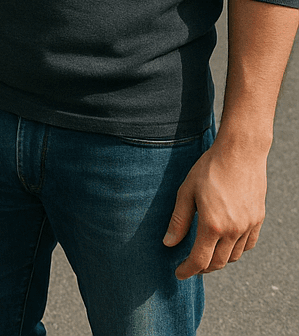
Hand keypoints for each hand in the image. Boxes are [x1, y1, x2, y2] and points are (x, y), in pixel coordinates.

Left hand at [163, 140, 266, 279]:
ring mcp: (248, 226)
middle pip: (218, 263)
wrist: (240, 153)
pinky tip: (225, 243)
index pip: (200, 260)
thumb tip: (168, 243)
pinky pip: (248, 245)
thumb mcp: (186, 191)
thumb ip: (179, 220)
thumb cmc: (209, 168)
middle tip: (190, 265)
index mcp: (212, 225)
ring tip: (206, 253)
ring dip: (219, 259)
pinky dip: (236, 250)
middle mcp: (233, 230)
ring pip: (234, 256)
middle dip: (203, 268)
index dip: (188, 270)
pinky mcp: (258, 219)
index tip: (179, 274)